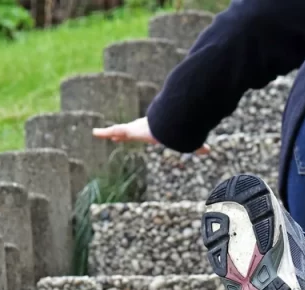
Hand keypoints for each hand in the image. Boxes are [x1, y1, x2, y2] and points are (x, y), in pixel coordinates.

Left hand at [92, 117, 209, 154]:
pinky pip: (114, 130)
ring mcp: (134, 128)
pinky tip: (95, 133)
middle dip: (122, 133)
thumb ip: (197, 146)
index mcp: (154, 131)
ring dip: (109, 133)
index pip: (144, 132)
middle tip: (115, 135)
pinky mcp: (129, 129)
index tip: (133, 134)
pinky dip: (104, 132)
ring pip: (120, 131)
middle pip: (130, 130)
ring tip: (99, 133)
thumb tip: (209, 151)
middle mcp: (142, 127)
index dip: (138, 133)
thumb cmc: (178, 132)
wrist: (171, 125)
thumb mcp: (188, 142)